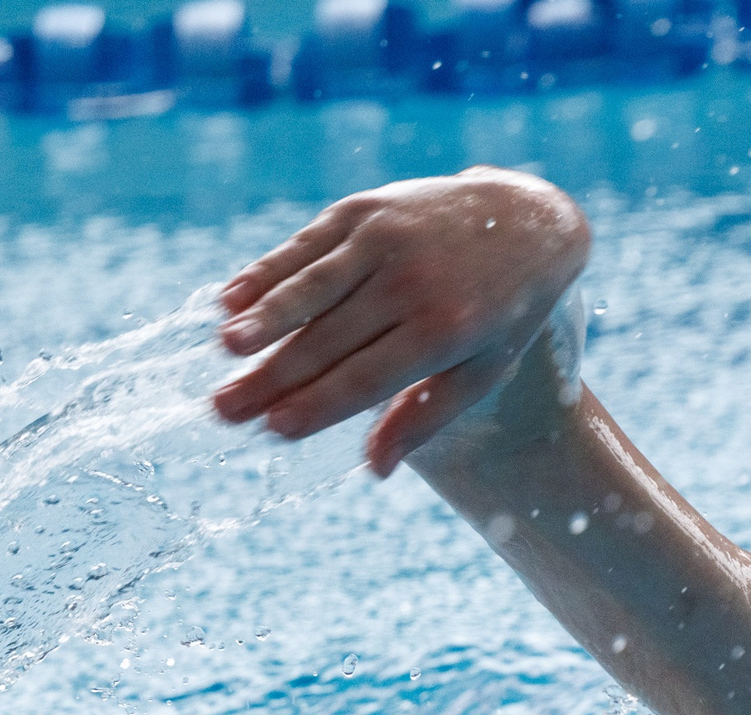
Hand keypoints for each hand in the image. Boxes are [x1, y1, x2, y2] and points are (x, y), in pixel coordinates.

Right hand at [211, 167, 591, 476]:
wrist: (527, 220)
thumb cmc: (500, 313)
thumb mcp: (481, 370)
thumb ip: (425, 417)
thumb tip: (374, 470)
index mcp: (444, 331)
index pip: (367, 377)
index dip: (319, 404)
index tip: (275, 429)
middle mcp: (412, 282)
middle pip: (329, 340)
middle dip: (273, 376)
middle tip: (223, 409)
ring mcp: (385, 239)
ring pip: (312, 288)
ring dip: (263, 319)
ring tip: (224, 350)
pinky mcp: (364, 208)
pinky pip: (306, 244)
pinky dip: (268, 271)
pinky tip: (230, 298)